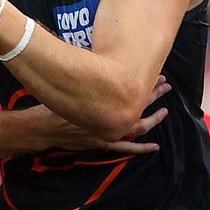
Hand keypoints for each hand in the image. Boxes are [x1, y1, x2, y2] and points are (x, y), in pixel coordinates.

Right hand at [33, 76, 172, 154]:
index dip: (147, 81)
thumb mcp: (75, 82)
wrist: (42, 127)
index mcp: (104, 98)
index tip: (157, 74)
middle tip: (166, 85)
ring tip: (165, 112)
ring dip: (153, 118)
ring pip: (138, 125)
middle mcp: (110, 115)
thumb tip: (102, 61)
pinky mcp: (102, 143)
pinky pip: (126, 147)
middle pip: (139, 102)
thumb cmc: (56, 102)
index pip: (132, 88)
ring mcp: (108, 131)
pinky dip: (140, 148)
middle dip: (154, 93)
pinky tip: (154, 147)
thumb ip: (91, 76)